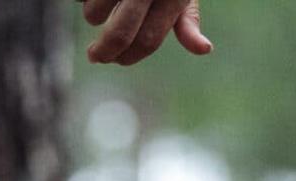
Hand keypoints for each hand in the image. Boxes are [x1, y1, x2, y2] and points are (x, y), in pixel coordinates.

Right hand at [76, 0, 212, 66]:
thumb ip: (187, 18)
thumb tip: (204, 49)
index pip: (149, 41)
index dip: (129, 56)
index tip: (116, 59)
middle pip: (120, 33)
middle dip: (104, 51)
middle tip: (95, 56)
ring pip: (94, 12)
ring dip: (92, 15)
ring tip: (96, 6)